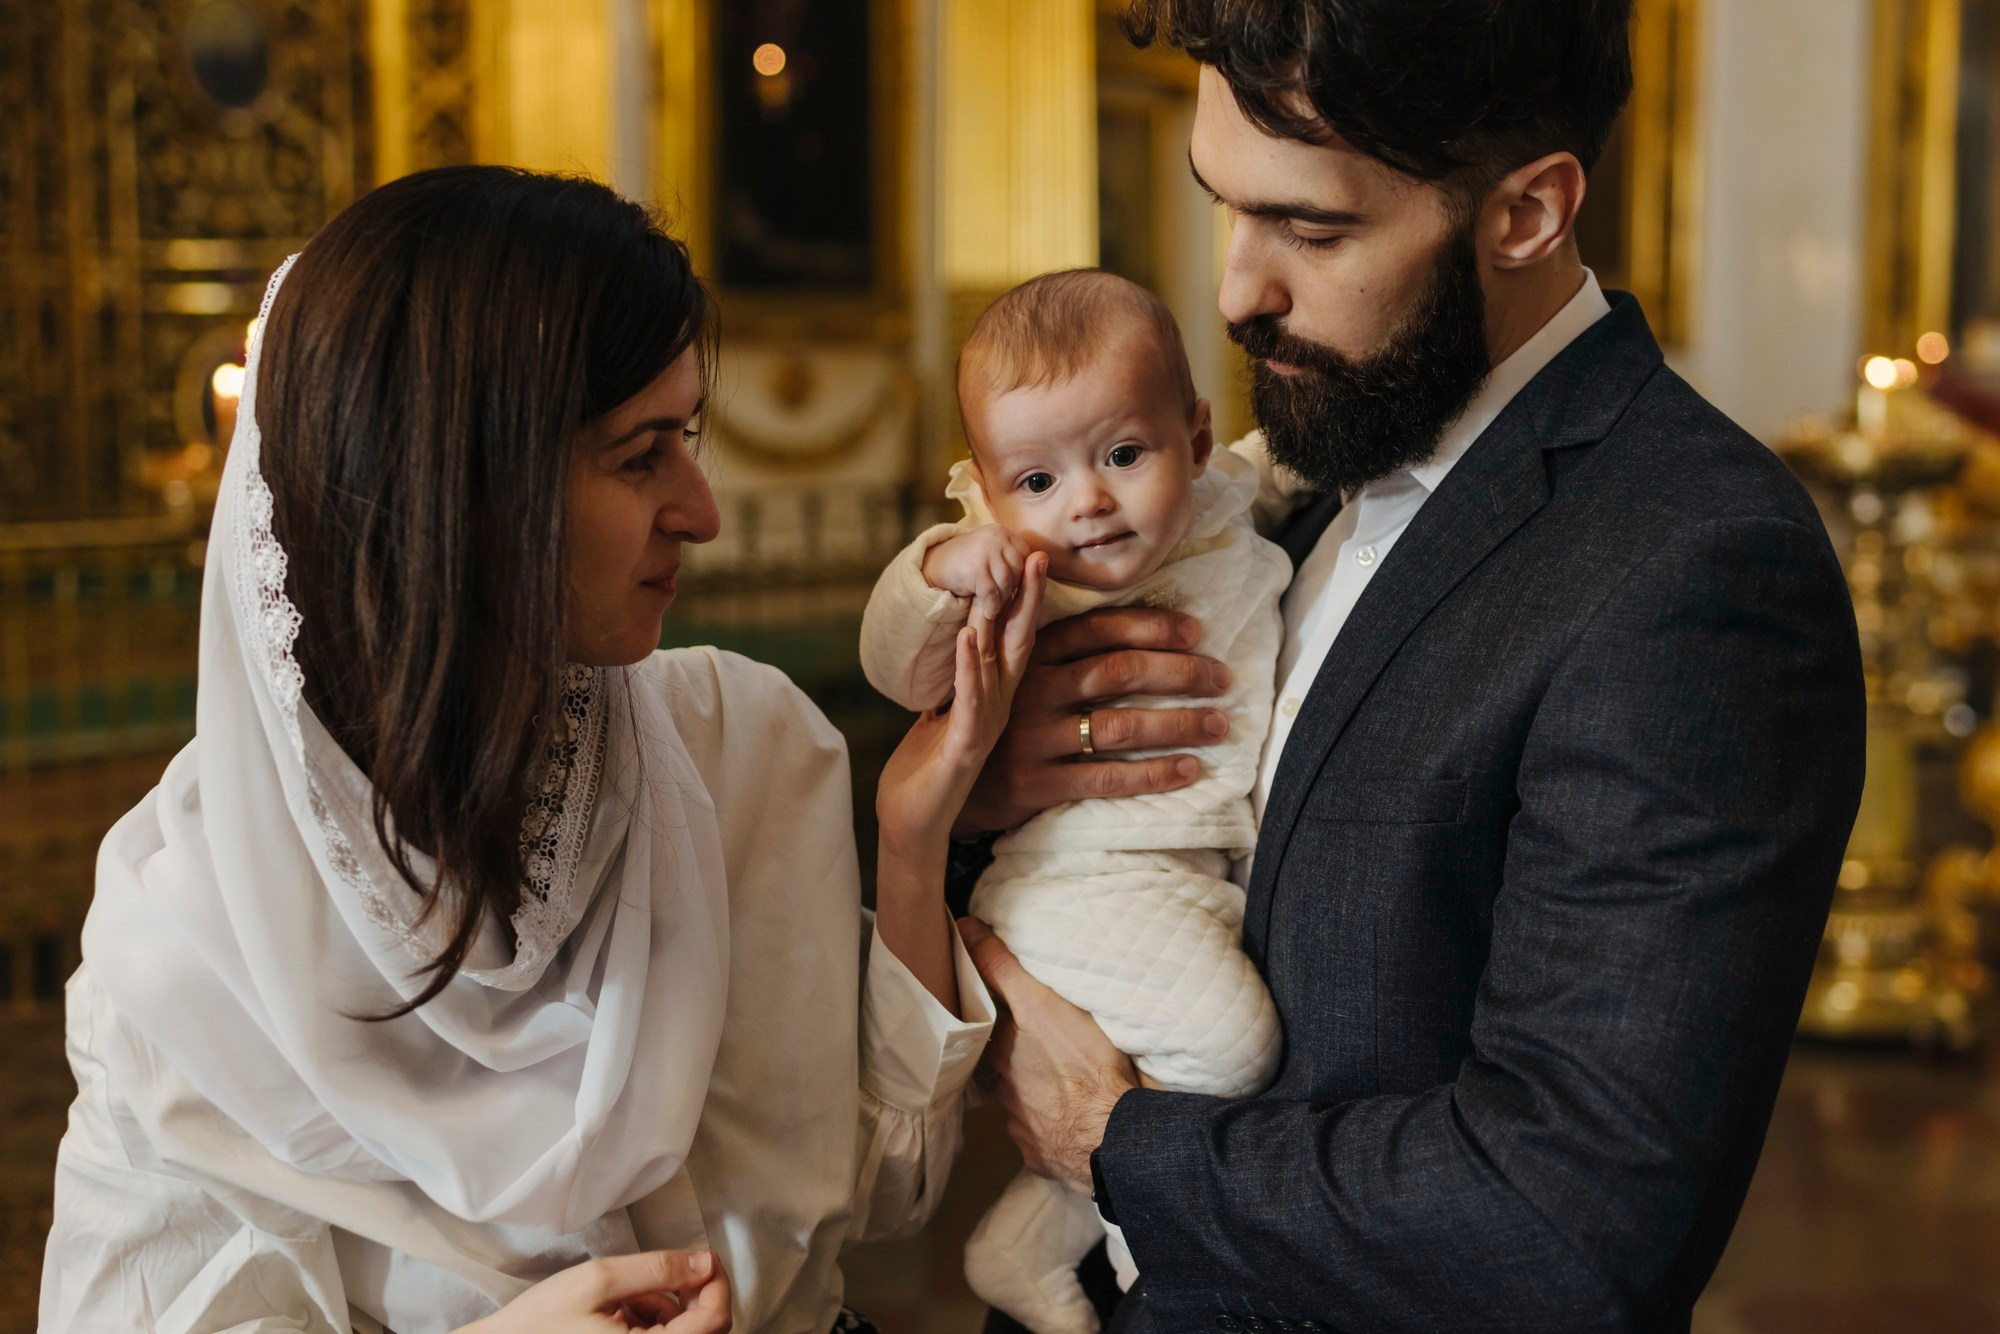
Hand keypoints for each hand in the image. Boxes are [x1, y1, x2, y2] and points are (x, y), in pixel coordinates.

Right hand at [457, 1249, 730, 1333]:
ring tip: (625, 1295)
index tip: (702, 1258)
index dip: (716, 1284)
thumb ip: (658, 1269)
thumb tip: (704, 1261)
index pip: (715, 1322)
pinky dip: (652, 1323)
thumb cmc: (541, 1321)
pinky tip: (621, 1312)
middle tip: (658, 1274)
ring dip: (667, 1309)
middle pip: (705, 1330)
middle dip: (690, 1295)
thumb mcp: (598, 1281)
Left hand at [877, 554, 1048, 861]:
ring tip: (1008, 579)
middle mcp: (996, 708)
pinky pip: (968, 699)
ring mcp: (984, 726)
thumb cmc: (925, 772)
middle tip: (1037, 555)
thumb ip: (957, 684)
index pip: (1012, 641)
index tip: (1029, 560)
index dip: (1021, 602)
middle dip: (1027, 598)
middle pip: (1017, 643)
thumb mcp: (942, 716)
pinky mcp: (965, 746)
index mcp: (990, 698)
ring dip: (1003, 620)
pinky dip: (967, 666)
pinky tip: (967, 635)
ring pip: (999, 664)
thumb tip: (959, 649)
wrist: (913, 825)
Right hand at [921, 524, 1035, 620]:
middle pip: (1019, 570)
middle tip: (1002, 599)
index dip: (1021, 576)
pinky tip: (989, 612)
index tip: (1012, 588)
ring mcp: (986, 551)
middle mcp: (997, 537)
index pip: (1025, 557)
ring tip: (996, 606)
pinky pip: (992, 593)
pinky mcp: (976, 568)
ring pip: (1007, 583)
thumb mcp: (993, 556)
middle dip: (1012, 588)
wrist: (936, 565)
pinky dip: (992, 606)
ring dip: (1002, 599)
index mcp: (1004, 533)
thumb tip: (1042, 565)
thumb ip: (1013, 559)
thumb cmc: (969, 564)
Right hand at [955, 607, 1233, 835]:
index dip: (1150, 627)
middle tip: (1221, 678)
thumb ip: (1053, 653)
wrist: (941, 788)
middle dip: (1177, 672)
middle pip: (1116, 671)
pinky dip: (1152, 773)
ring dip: (1177, 723)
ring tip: (1218, 724)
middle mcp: (1029, 691)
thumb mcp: (1009, 678)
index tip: (1196, 633)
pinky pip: (1103, 777)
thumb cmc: (991, 725)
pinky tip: (1188, 770)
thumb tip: (1124, 629)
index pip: (1097, 629)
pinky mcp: (1032, 783)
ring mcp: (1030, 738)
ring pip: (1117, 723)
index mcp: (1027, 657)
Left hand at [960, 917, 1137, 1194]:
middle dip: (1011, 1059)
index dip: (990, 1016)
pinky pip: (1038, 1139)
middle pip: (1002, 1068)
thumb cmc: (1083, 1065)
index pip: (986, 1028)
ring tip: (1055, 1087)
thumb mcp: (1042, 1002)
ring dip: (1030, 1095)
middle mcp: (1004, 1091)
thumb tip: (964, 929)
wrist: (1113, 1136)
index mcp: (1004, 1053)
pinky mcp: (1040, 1156)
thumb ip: (1002, 967)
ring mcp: (1020, 1128)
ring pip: (1019, 1105)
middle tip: (1033, 1049)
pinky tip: (1065, 1122)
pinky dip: (1047, 1129)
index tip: (995, 1009)